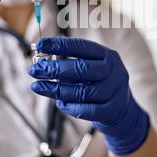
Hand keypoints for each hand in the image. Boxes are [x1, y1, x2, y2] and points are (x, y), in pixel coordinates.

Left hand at [28, 37, 150, 155]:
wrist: (123, 111)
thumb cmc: (99, 85)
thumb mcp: (92, 69)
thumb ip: (72, 65)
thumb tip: (42, 62)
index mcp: (108, 56)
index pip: (82, 47)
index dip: (60, 45)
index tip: (40, 45)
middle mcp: (114, 71)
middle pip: (82, 69)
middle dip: (54, 69)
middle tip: (34, 70)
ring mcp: (115, 91)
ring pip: (82, 91)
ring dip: (57, 90)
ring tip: (39, 87)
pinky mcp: (111, 111)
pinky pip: (86, 110)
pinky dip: (69, 107)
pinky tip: (59, 103)